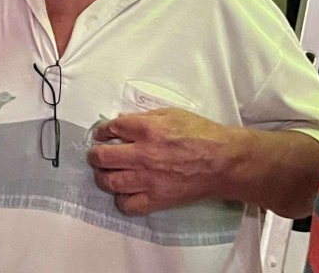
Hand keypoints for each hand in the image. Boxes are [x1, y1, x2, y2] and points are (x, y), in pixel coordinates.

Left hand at [88, 109, 237, 214]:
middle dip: (95, 154)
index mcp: (147, 130)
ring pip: (110, 182)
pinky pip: (128, 205)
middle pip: (103, 157)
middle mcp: (143, 155)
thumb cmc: (202, 134)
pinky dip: (121, 200)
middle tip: (96, 154)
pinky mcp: (156, 199)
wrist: (223, 161)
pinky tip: (124, 192)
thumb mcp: (172, 114)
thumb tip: (122, 122)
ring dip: (102, 176)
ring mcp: (148, 179)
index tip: (102, 134)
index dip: (102, 131)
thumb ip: (144, 117)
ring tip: (105, 173)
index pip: (111, 128)